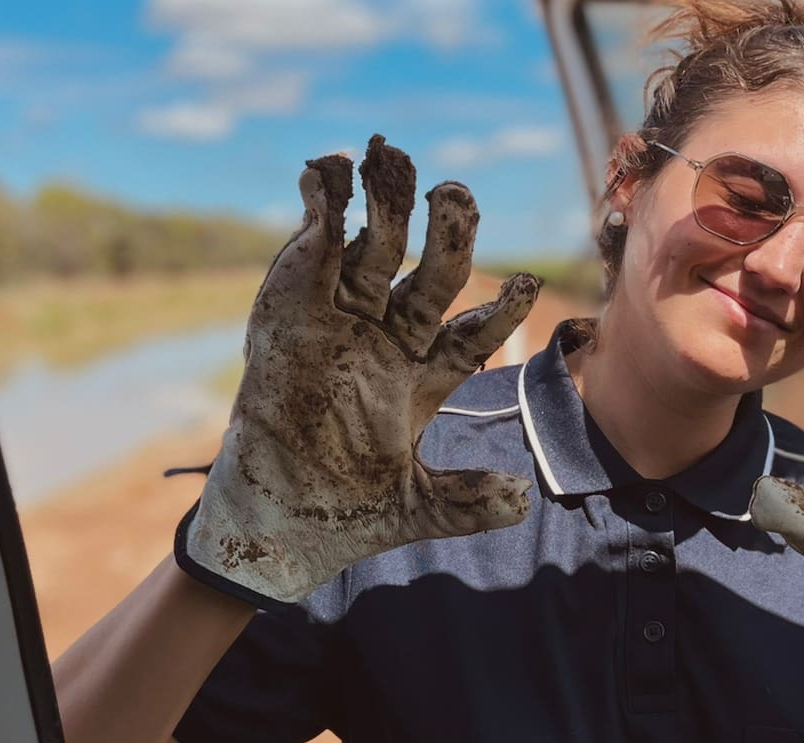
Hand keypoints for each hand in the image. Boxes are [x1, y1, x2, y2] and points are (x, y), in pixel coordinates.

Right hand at [176, 135, 539, 607]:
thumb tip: (522, 498)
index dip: (501, 310)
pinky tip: (328, 176)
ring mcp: (342, 323)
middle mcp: (389, 340)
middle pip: (430, 275)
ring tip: (391, 156)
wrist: (275, 525)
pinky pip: (309, 255)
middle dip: (446, 233)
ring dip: (382, 203)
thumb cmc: (345, 516)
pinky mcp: (289, 315)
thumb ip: (466, 501)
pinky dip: (317, 213)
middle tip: (456, 195)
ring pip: (373, 251)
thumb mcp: (416, 508)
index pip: (474, 332)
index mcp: (426, 377)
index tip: (528, 285)